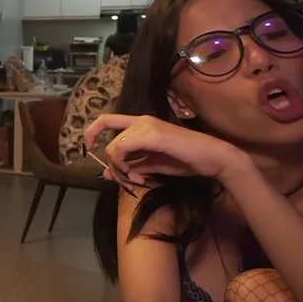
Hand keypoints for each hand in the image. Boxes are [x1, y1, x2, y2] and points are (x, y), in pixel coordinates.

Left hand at [84, 114, 249, 187]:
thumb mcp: (151, 165)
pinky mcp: (153, 135)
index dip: (91, 132)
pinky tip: (139, 178)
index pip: (106, 120)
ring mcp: (147, 125)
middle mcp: (141, 120)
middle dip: (110, 162)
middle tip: (124, 179)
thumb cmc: (185, 160)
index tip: (89, 149)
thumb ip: (130, 167)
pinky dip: (124, 167)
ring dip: (120, 169)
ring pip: (113, 146)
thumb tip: (106, 172)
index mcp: (141, 124)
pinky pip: (123, 148)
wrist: (213, 159)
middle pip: (107, 137)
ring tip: (136, 181)